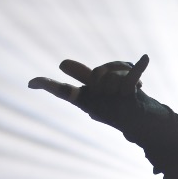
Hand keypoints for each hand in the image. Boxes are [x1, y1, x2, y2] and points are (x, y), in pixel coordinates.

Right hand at [29, 54, 148, 102]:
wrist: (142, 121)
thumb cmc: (115, 105)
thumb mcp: (96, 90)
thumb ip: (81, 75)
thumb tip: (61, 64)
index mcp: (85, 101)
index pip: (63, 91)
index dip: (47, 85)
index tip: (32, 82)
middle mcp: (96, 104)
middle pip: (97, 72)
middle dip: (111, 70)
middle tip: (122, 83)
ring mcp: (112, 102)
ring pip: (113, 72)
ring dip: (126, 73)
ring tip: (134, 87)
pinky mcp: (129, 97)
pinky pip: (131, 77)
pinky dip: (139, 68)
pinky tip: (145, 57)